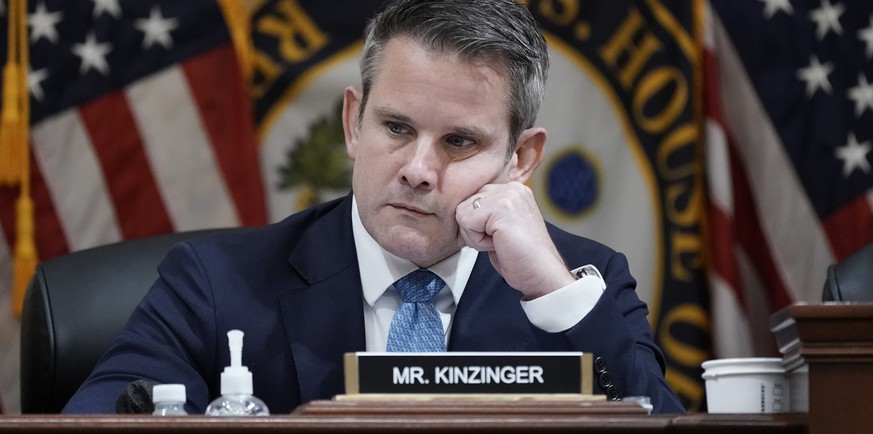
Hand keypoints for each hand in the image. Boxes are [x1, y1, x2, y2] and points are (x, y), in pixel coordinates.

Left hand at [455, 182, 575, 298]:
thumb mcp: (501, 227)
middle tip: (500, 241)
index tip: (497, 237)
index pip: (472, 200)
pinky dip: (477, 241)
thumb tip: (460, 213)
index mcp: (513, 191)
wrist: (542, 274)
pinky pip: (466, 222)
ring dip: (476, 236)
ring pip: (462, 213)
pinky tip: (499, 244)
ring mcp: (508, 195)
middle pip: (464, 205)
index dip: (477, 225)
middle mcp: (511, 188)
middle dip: (474, 229)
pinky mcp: (501, 207)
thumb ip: (485, 214)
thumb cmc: (523, 258)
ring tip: (500, 242)